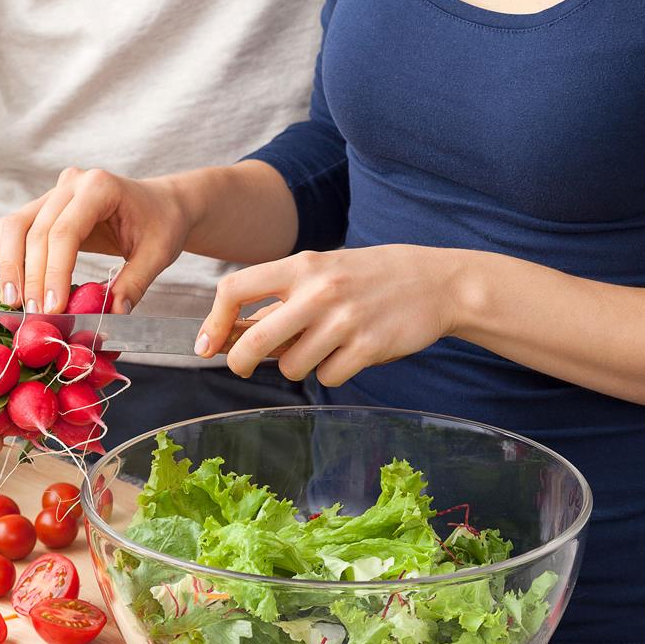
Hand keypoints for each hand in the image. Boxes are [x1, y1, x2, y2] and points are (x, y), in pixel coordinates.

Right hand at [0, 167, 191, 313]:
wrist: (162, 204)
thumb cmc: (162, 224)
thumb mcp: (157, 254)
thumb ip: (134, 283)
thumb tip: (112, 314)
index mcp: (100, 187)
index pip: (65, 232)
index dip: (54, 272)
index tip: (52, 307)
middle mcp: (72, 183)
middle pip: (36, 231)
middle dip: (31, 277)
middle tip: (33, 314)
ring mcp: (55, 192)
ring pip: (15, 226)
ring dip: (9, 266)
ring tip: (13, 303)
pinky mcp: (45, 205)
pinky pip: (16, 228)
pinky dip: (8, 256)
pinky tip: (11, 285)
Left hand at [197, 246, 467, 385]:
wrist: (436, 282)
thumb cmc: (368, 278)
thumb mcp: (322, 273)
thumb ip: (279, 301)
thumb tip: (226, 335)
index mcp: (302, 266)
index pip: (235, 289)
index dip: (214, 320)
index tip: (207, 343)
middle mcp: (320, 291)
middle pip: (256, 340)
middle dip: (239, 362)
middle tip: (241, 367)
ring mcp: (345, 320)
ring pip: (291, 367)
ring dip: (297, 366)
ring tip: (320, 348)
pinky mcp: (368, 347)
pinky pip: (327, 377)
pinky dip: (330, 373)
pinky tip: (348, 354)